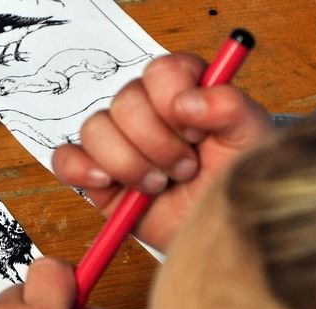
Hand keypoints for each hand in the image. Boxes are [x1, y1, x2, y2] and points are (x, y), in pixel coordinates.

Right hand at [52, 53, 271, 250]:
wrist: (212, 229)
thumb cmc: (230, 183)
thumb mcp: (249, 140)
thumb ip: (231, 108)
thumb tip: (190, 101)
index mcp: (182, 90)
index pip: (161, 72)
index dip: (173, 101)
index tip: (197, 135)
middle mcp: (145, 111)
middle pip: (125, 102)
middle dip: (156, 143)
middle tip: (183, 170)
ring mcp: (116, 141)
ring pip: (95, 129)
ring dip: (128, 162)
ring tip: (155, 186)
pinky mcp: (94, 172)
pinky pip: (66, 159)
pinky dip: (80, 169)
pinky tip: (108, 182)